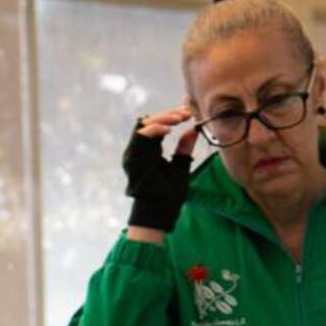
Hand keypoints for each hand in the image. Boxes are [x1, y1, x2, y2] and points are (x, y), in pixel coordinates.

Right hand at [123, 104, 198, 233]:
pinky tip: (169, 129)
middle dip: (168, 115)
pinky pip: (140, 137)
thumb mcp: (180, 167)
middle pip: (150, 122)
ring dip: (162, 119)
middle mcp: (140, 149)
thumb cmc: (169, 195)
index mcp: (150, 150)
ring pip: (143, 125)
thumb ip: (184, 149)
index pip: (158, 126)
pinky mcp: (133, 159)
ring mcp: (134, 153)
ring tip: (179, 118)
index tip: (189, 113)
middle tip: (185, 112)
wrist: (159, 213)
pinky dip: (154, 130)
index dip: (172, 117)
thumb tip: (193, 130)